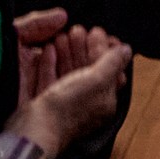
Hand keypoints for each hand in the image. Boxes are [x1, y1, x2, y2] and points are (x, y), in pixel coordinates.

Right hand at [0, 18, 131, 158]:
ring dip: (67, 51)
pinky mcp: (45, 104)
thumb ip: (112, 63)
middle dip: (84, 47)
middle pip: (88, 69)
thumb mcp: (97, 80)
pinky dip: (50, 63)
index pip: (110, 71)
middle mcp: (87, 103)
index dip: (105, 50)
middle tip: (78, 29)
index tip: (98, 33)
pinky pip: (50, 80)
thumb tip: (126, 50)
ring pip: (68, 73)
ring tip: (63, 34)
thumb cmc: (68, 106)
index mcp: (104, 101)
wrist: (33, 130)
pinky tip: (48, 49)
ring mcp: (65, 103)